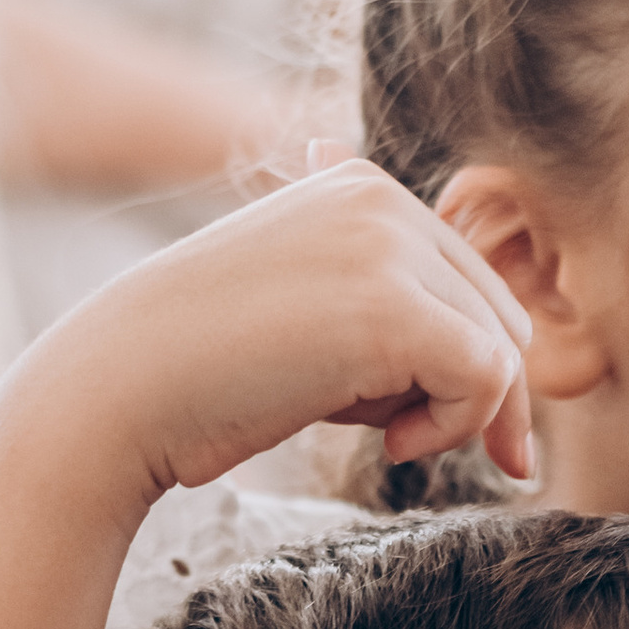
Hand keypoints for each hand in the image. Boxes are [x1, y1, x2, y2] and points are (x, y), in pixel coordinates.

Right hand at [20, 157, 534, 521]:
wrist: (121, 390)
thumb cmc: (205, 373)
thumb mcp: (307, 312)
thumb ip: (387, 310)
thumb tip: (506, 365)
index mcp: (360, 185)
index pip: (468, 281)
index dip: (463, 362)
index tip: (424, 426)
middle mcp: (382, 199)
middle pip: (499, 313)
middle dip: (467, 390)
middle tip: (397, 437)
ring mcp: (389, 248)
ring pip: (502, 349)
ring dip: (456, 414)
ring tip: (383, 437)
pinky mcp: (395, 311)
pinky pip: (490, 380)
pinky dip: (455, 429)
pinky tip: (390, 444)